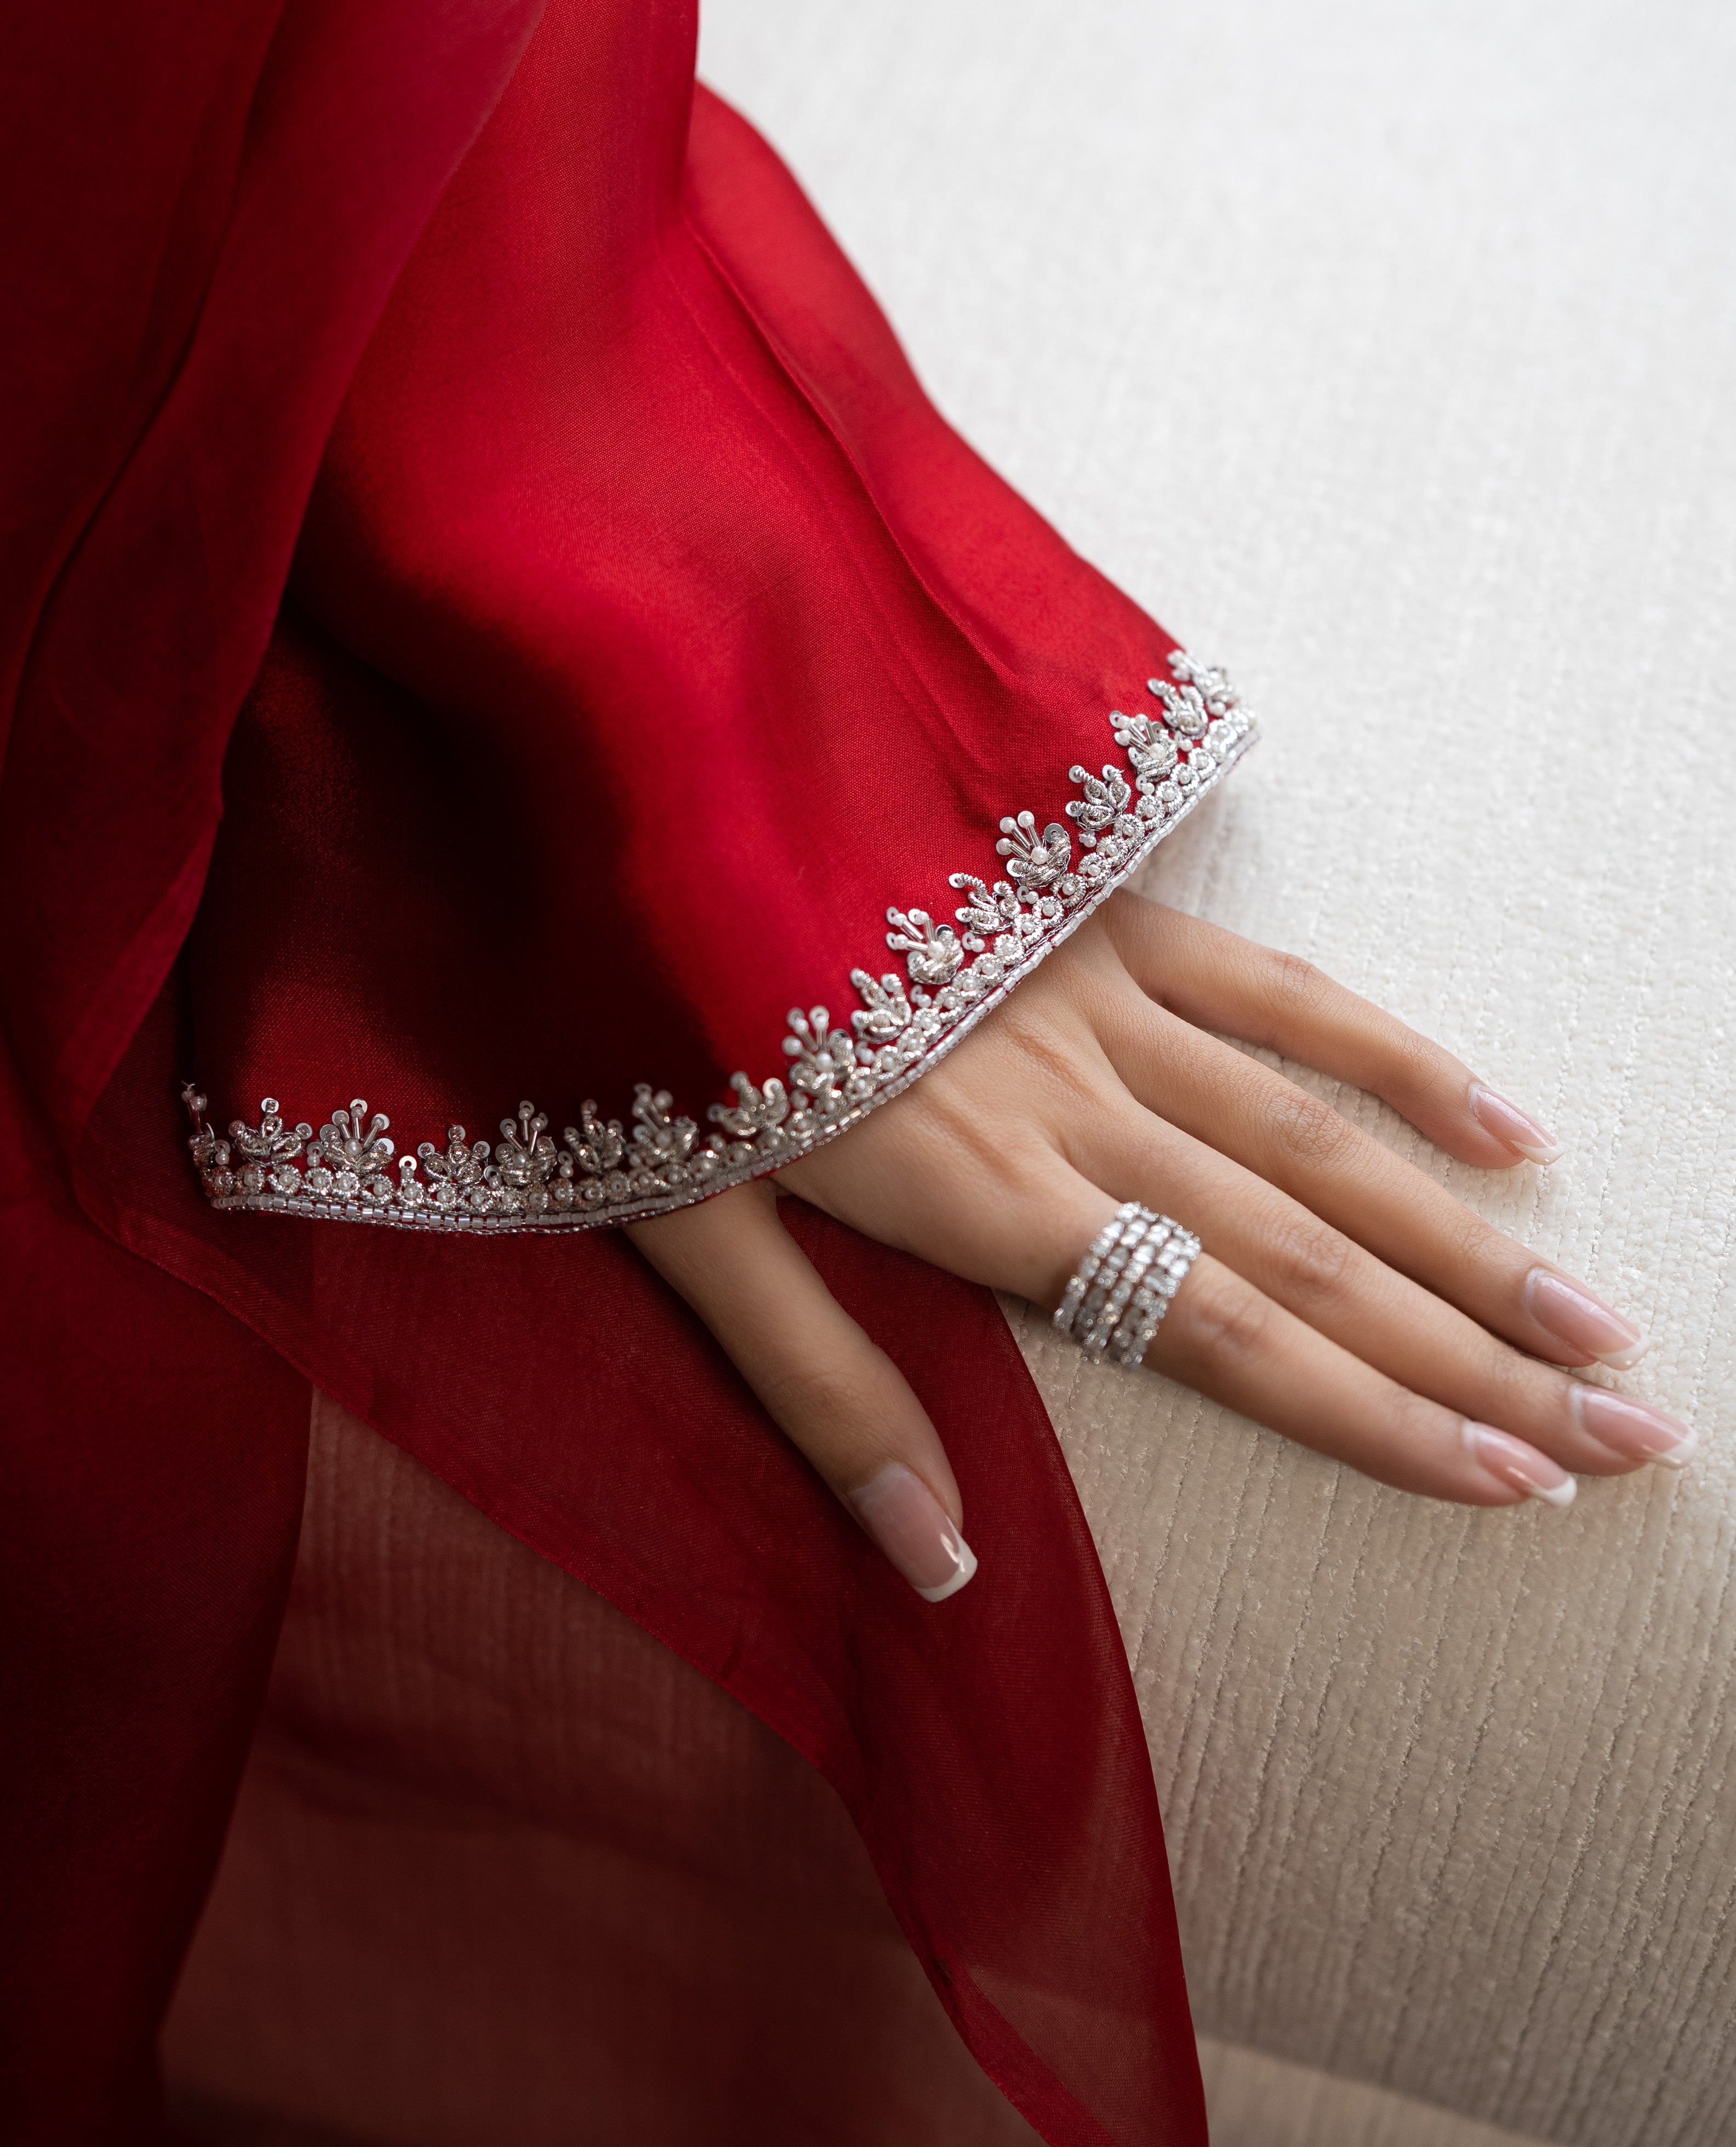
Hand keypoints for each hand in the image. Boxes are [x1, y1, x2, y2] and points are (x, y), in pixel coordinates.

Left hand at [631, 896, 1692, 1597]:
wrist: (630, 779)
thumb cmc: (638, 1021)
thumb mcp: (689, 1233)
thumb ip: (823, 1394)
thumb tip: (942, 1568)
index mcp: (983, 1198)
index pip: (1224, 1335)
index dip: (1375, 1418)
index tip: (1509, 1481)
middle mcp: (1074, 1109)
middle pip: (1305, 1253)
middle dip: (1469, 1355)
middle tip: (1620, 1428)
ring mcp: (1098, 1002)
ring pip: (1313, 1137)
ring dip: (1461, 1235)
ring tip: (1590, 1317)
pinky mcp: (1096, 914)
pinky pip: (1266, 984)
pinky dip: (1381, 1048)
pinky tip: (1491, 1118)